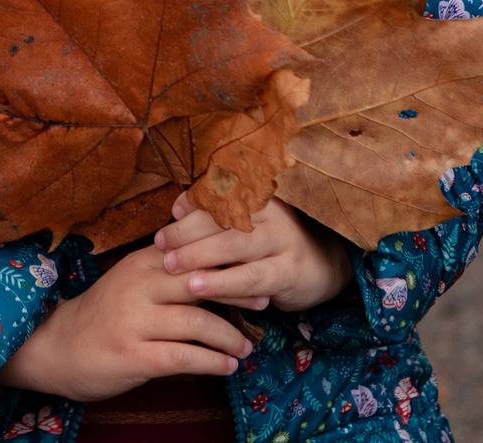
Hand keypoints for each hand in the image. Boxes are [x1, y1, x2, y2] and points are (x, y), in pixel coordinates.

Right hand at [0, 244, 250, 401]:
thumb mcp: (133, 279)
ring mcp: (134, 320)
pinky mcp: (133, 354)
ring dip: (230, 337)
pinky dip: (212, 362)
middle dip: (237, 291)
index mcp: (143, 261)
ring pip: (197, 322)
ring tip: (246, 347)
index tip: (256, 263)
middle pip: (201, 280)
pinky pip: (183, 356)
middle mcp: (139, 285)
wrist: (57, 347)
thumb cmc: (104, 314)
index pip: (193, 250)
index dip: (228, 256)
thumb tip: (217, 261)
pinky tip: (226, 367)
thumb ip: (167, 268)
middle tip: (263, 301)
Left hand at [156, 195, 353, 312]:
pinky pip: (249, 278)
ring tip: (171, 265)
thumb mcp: (250, 227)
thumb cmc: (272, 246)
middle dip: (187, 231)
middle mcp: (272, 215)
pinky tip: (199, 288)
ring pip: (235, 245)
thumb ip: (218, 218)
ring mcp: (282, 242)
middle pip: (224, 218)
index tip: (171, 213)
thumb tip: (177, 208)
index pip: (222, 194)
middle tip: (160, 244)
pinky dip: (222, 283)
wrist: (322, 268)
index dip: (194, 202)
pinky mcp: (288, 272)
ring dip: (199, 255)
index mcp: (260, 198)